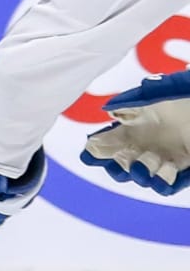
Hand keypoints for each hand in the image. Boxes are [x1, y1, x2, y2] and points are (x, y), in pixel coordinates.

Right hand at [81, 72, 189, 194]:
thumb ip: (143, 95)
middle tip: (115, 165)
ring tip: (141, 171)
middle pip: (124, 161)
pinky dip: (165, 184)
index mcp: (142, 120)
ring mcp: (172, 155)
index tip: (89, 152)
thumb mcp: (173, 87)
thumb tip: (110, 108)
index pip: (111, 137)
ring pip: (146, 175)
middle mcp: (153, 140)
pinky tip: (162, 178)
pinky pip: (173, 183)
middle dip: (116, 166)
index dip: (98, 147)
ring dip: (140, 175)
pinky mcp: (189, 166)